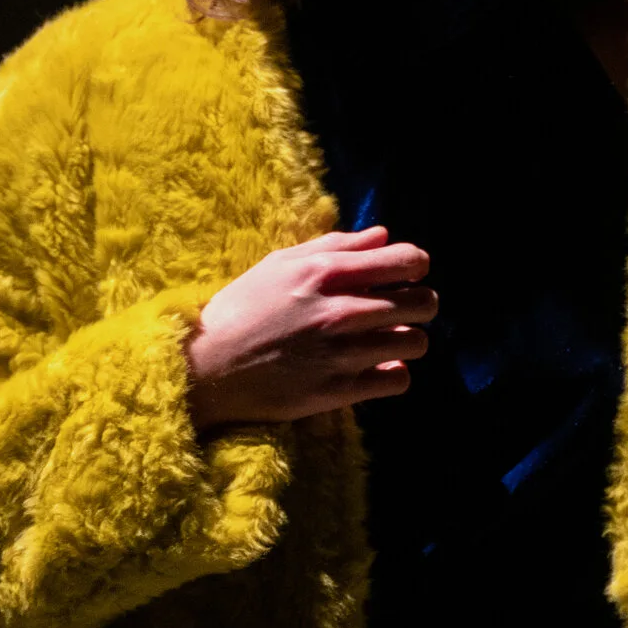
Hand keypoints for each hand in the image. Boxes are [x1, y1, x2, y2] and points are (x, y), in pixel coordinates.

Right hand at [185, 226, 436, 428]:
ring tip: (387, 341)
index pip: (407, 260)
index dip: (416, 266)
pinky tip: (376, 368)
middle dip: (419, 304)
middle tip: (401, 310)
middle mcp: (339, 311)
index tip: (406, 275)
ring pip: (416, 342)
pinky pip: (398, 380)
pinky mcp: (337, 391)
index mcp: (325, 273)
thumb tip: (383, 235)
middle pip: (423, 303)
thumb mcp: (280, 264)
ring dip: (408, 340)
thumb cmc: (242, 310)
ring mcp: (340, 354)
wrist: (205, 369)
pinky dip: (394, 374)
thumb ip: (335, 246)